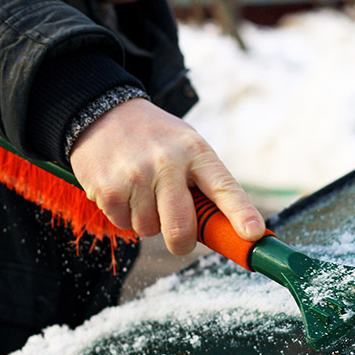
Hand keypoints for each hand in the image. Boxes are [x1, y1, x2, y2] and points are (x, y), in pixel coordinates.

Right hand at [68, 98, 264, 255]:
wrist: (101, 112)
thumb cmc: (153, 139)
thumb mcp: (185, 147)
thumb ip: (203, 184)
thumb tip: (223, 231)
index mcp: (195, 151)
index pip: (224, 187)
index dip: (241, 214)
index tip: (253, 236)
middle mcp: (167, 163)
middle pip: (182, 227)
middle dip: (181, 242)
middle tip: (179, 239)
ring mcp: (136, 177)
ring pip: (150, 229)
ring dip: (147, 221)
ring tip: (140, 191)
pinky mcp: (109, 189)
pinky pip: (125, 224)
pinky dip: (124, 215)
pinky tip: (122, 189)